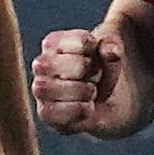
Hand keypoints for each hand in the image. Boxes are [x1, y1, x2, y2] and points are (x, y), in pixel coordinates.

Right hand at [32, 24, 146, 137]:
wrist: (104, 101)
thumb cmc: (100, 71)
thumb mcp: (111, 54)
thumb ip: (112, 47)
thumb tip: (111, 51)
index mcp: (55, 42)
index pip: (78, 41)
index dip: (94, 51)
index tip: (94, 55)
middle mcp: (41, 64)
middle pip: (50, 62)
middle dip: (82, 69)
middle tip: (94, 75)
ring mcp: (40, 90)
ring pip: (44, 87)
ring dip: (79, 90)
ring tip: (91, 91)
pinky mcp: (46, 113)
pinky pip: (52, 112)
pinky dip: (78, 109)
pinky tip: (87, 106)